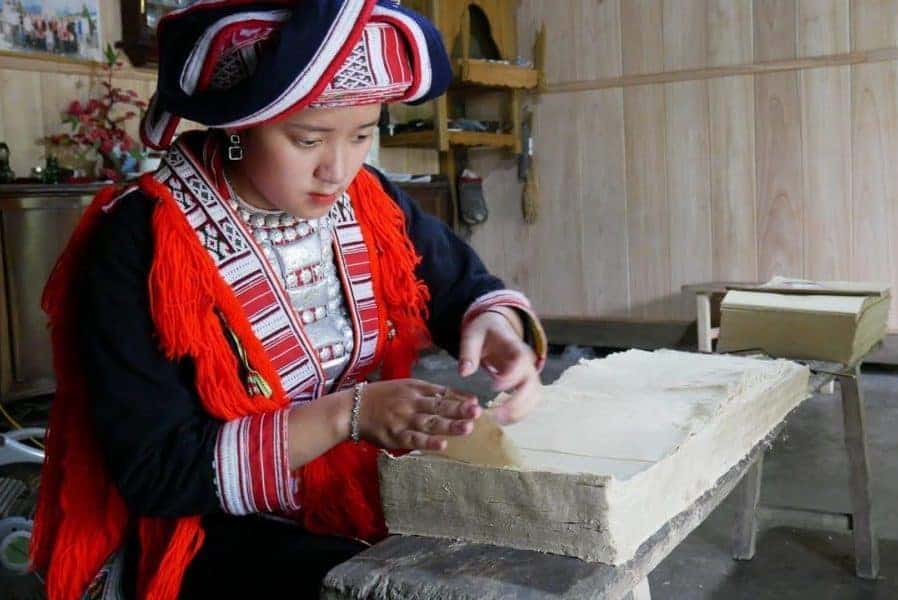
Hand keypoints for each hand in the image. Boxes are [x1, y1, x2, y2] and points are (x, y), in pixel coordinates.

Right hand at [358, 379, 481, 450]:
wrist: (351, 409)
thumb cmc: (381, 397)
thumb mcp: (404, 387)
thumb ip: (427, 392)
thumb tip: (455, 396)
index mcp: (414, 388)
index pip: (441, 392)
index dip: (459, 397)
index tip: (477, 401)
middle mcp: (411, 402)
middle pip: (439, 406)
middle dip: (459, 409)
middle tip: (477, 412)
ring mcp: (404, 420)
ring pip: (430, 423)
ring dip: (449, 426)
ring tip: (467, 428)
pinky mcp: (396, 436)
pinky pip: (414, 440)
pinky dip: (428, 443)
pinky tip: (442, 445)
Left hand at [458, 309, 540, 424]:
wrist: (496, 327)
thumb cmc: (485, 331)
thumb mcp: (473, 334)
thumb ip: (468, 352)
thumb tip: (464, 373)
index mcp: (515, 346)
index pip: (522, 360)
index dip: (511, 375)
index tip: (494, 387)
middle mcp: (528, 362)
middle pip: (533, 384)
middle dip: (517, 402)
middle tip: (496, 415)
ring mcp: (530, 374)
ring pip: (535, 396)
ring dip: (521, 411)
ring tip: (499, 421)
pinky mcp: (527, 384)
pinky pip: (531, 401)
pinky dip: (520, 412)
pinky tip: (503, 419)